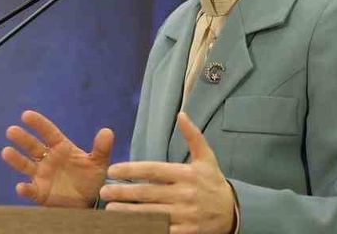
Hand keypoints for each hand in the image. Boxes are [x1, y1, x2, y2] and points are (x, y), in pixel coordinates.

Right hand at [0, 110, 113, 207]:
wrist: (91, 201)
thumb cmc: (92, 178)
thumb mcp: (99, 163)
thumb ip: (101, 148)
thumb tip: (108, 131)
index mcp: (61, 147)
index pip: (48, 132)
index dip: (38, 124)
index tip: (26, 115)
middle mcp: (48, 159)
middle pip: (33, 146)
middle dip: (22, 139)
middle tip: (12, 131)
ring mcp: (42, 175)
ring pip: (26, 165)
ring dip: (16, 159)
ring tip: (6, 152)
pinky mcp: (40, 192)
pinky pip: (31, 190)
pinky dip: (25, 189)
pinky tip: (21, 187)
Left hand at [100, 112, 234, 233]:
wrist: (234, 212)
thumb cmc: (213, 182)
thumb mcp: (207, 158)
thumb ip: (193, 136)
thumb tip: (181, 114)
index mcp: (186, 174)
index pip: (153, 170)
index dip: (131, 170)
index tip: (112, 171)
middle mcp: (184, 194)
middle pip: (148, 193)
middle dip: (123, 193)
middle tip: (103, 192)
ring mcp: (186, 215)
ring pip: (151, 214)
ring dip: (128, 212)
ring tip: (109, 210)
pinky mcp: (187, 231)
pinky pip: (162, 230)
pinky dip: (145, 228)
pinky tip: (129, 226)